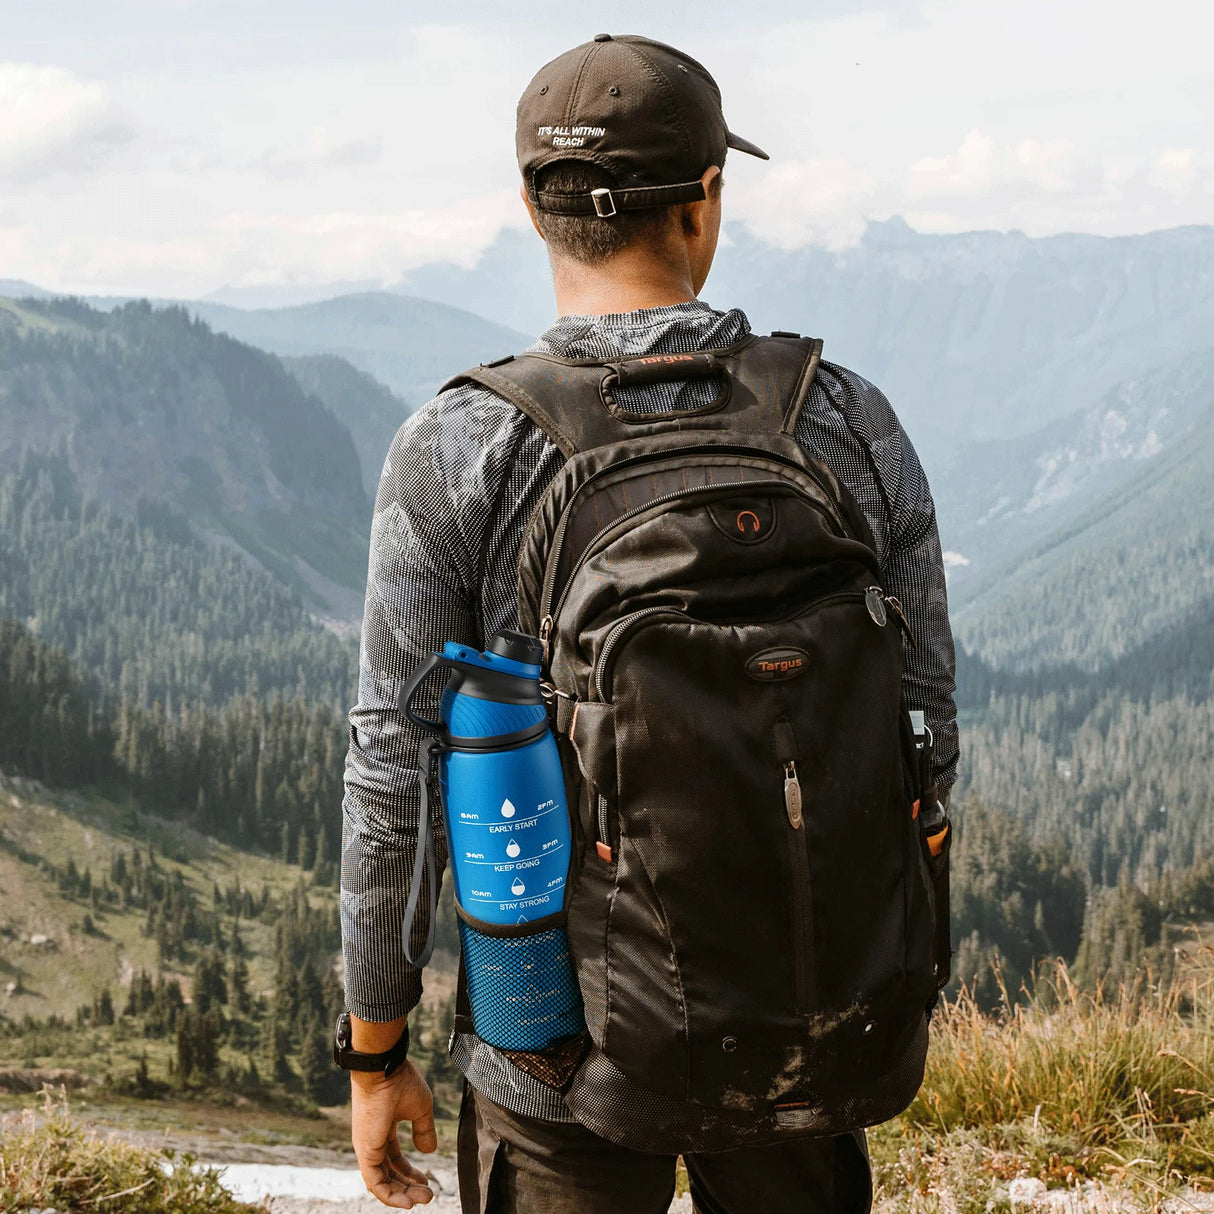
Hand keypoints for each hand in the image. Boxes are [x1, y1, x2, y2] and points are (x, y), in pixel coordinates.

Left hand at [350, 1059, 436, 1208]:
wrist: (384, 1069)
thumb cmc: (400, 1081)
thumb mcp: (420, 1108)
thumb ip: (424, 1130)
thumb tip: (429, 1152)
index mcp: (383, 1129)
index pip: (394, 1159)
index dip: (410, 1172)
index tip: (427, 1180)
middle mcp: (372, 1142)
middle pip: (389, 1173)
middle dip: (408, 1187)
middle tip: (428, 1196)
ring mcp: (367, 1148)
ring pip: (382, 1182)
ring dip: (402, 1194)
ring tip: (423, 1199)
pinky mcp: (366, 1152)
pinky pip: (375, 1182)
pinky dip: (389, 1195)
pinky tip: (406, 1201)